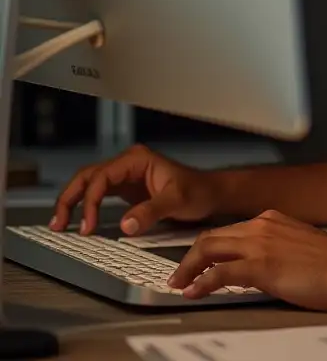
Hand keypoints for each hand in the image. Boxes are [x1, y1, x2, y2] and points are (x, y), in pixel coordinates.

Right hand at [51, 143, 222, 235]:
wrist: (210, 194)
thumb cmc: (197, 191)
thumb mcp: (177, 201)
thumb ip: (152, 211)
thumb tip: (126, 225)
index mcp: (137, 159)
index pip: (102, 177)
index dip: (90, 202)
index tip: (88, 226)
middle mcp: (127, 164)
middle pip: (88, 177)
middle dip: (70, 198)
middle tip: (58, 224)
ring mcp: (125, 176)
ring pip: (89, 184)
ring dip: (73, 202)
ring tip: (59, 225)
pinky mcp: (125, 190)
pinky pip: (98, 195)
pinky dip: (85, 207)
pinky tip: (78, 222)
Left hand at [167, 209, 326, 310]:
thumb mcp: (300, 247)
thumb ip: (278, 249)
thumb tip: (264, 266)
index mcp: (272, 219)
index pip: (229, 230)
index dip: (208, 246)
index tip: (197, 261)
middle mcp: (262, 225)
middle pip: (212, 236)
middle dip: (190, 256)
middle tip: (179, 274)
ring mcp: (260, 244)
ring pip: (210, 247)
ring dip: (189, 267)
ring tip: (178, 283)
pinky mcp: (261, 266)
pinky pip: (220, 271)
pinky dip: (201, 281)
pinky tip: (193, 292)